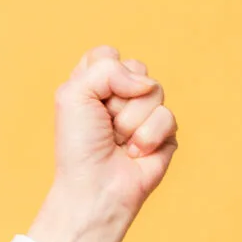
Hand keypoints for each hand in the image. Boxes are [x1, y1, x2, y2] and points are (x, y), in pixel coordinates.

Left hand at [26, 45, 178, 241]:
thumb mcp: (74, 94)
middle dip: (117, 99)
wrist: (95, 187)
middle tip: (105, 124)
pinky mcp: (165, 133)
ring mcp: (145, 113)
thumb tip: (146, 83)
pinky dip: (147, 137)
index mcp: (95, 84)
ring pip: (154, 90)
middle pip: (136, 68)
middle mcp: (121, 95)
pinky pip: (167, 116)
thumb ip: (106, 68)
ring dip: (131, 121)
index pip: (108, 55)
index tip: (89, 100)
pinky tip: (135, 154)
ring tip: (119, 142)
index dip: (102, 75)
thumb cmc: (78, 146)